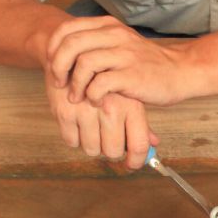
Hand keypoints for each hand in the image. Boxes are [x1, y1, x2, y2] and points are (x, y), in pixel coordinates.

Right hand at [44, 71, 158, 169]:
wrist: (75, 53)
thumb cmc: (106, 77)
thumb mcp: (128, 94)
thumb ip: (141, 122)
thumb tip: (154, 144)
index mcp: (131, 105)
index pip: (138, 144)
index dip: (136, 161)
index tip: (132, 165)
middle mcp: (111, 109)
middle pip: (114, 151)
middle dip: (112, 149)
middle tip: (109, 138)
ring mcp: (87, 111)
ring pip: (92, 149)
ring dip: (93, 143)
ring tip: (93, 125)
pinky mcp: (64, 112)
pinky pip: (72, 142)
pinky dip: (76, 136)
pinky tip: (79, 121)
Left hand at [46, 16, 197, 106]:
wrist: (180, 72)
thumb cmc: (146, 63)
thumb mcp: (121, 43)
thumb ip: (96, 42)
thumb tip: (62, 51)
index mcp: (110, 26)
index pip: (67, 28)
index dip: (53, 48)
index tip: (55, 66)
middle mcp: (116, 36)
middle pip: (70, 44)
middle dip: (58, 67)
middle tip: (60, 83)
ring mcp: (125, 55)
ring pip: (83, 63)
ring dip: (74, 84)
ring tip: (77, 96)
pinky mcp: (132, 75)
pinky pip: (99, 84)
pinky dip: (92, 96)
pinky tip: (97, 101)